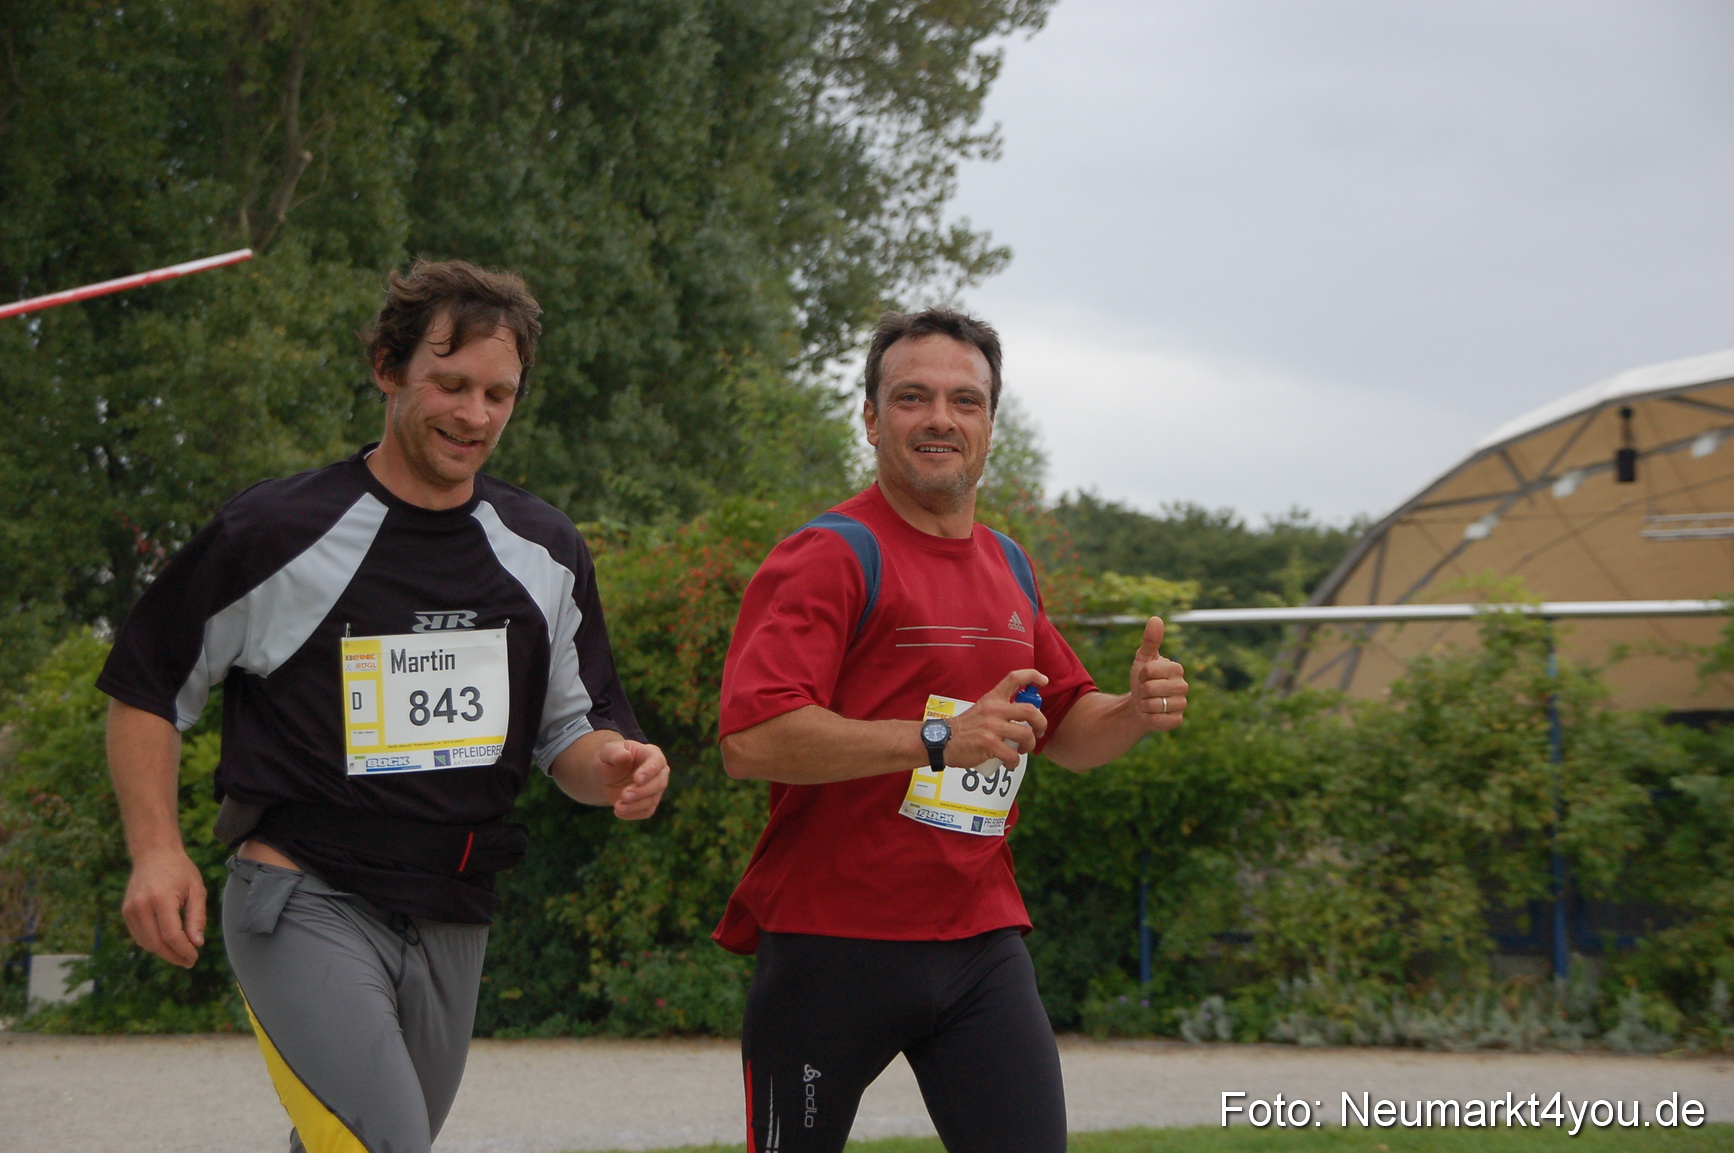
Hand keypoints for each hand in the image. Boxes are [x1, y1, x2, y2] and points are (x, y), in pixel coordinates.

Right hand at [121, 849, 206, 967]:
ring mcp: (130, 910)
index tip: (195, 957)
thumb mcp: (196, 890)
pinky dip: (153, 943)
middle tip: (189, 961)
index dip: (183, 950)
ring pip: (146, 943)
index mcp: (161, 899)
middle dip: (174, 956)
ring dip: (163, 952)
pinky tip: (167, 943)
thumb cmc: (180, 870)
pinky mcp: (125, 912)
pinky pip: (139, 936)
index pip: (171, 935)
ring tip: (181, 953)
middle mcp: (141, 906)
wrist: (154, 853)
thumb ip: (196, 917)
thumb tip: (197, 943)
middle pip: (157, 943)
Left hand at [593, 739, 670, 819]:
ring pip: (653, 800)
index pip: (657, 761)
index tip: (637, 779)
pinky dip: (633, 813)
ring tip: (617, 807)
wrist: (606, 777)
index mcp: (651, 753)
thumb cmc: (609, 759)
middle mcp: (659, 771)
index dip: (649, 771)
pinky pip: (646, 811)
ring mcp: (656, 789)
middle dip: (642, 791)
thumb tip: (625, 756)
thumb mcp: (607, 752)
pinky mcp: (649, 803)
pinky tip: (619, 812)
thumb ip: (615, 753)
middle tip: (624, 795)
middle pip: (659, 783)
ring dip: (635, 805)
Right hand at [948, 669, 1049, 768]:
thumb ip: (1000, 709)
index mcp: (993, 698)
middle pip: (1030, 710)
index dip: (1033, 676)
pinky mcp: (988, 744)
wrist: (942, 740)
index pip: (1015, 678)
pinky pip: (1012, 755)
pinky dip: (1014, 762)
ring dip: (1029, 746)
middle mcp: (994, 709)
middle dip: (1041, 724)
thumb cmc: (965, 728)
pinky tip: (1009, 763)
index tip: (1044, 681)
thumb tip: (1025, 718)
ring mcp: (991, 726)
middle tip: (1038, 732)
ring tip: (1021, 751)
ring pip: (1025, 735)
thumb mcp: (982, 709)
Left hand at [1131, 617, 1186, 731]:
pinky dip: (1148, 718)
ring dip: (1144, 705)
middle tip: (1145, 691)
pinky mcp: (1177, 720)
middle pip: (1149, 689)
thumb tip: (1156, 619)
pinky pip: (1157, 720)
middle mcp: (1183, 686)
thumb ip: (1150, 640)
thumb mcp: (1143, 658)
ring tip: (1148, 702)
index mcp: (1176, 668)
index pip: (1149, 670)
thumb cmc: (1143, 679)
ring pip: (1153, 705)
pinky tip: (1151, 714)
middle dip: (1141, 691)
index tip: (1144, 675)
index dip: (1140, 674)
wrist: (1141, 703)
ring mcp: (1182, 704)